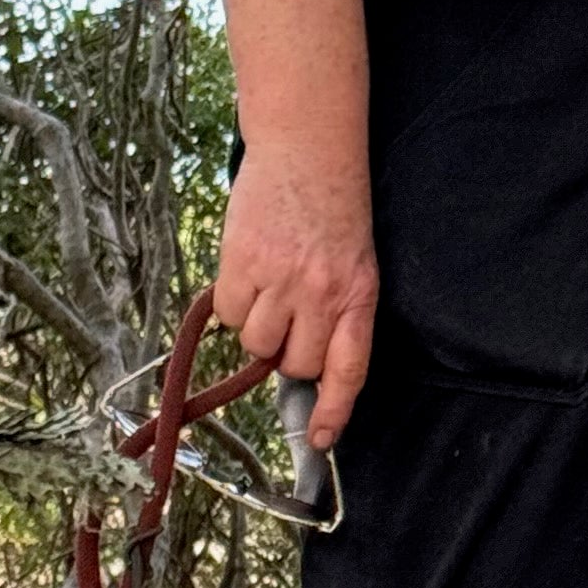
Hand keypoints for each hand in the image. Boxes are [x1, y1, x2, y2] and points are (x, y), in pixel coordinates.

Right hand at [215, 136, 378, 446]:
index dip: (334, 410)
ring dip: (256, 327)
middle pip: (296, 364)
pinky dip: (231, 302)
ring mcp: (283, 280)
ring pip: (257, 344)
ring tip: (266, 287)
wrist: (307, 147)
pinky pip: (228, 313)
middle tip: (286, 317)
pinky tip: (245, 271)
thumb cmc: (332, 205)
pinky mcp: (244, 264)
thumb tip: (298, 359)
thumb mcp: (351, 259)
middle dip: (287, 353)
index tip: (321, 441)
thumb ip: (334, 308)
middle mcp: (324, 293)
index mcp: (359, 294)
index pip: (350, 369)